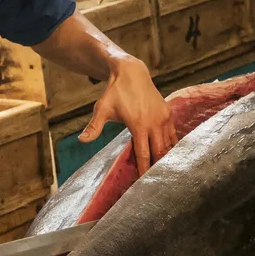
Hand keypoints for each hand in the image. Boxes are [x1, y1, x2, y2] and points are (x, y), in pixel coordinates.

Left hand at [79, 55, 176, 174]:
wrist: (132, 72)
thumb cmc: (115, 92)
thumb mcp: (102, 109)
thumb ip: (94, 127)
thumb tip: (81, 140)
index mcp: (139, 125)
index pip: (144, 154)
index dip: (145, 170)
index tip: (143, 182)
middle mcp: (154, 123)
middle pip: (159, 152)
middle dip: (157, 167)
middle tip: (155, 182)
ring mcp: (163, 118)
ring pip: (168, 145)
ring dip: (165, 157)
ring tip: (163, 172)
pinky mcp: (168, 114)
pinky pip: (173, 134)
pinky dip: (171, 145)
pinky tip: (169, 155)